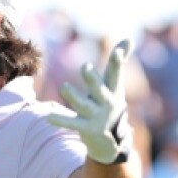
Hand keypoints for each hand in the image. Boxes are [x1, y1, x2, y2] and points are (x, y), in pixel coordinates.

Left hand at [46, 39, 132, 163]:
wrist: (110, 140)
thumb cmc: (109, 102)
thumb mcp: (115, 84)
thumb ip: (120, 61)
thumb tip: (129, 37)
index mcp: (113, 90)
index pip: (116, 74)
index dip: (117, 63)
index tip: (117, 52)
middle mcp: (106, 103)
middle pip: (99, 89)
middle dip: (93, 79)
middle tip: (85, 67)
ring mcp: (96, 116)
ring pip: (83, 106)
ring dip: (74, 97)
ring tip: (64, 87)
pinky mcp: (85, 127)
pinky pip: (71, 123)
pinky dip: (61, 119)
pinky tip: (48, 115)